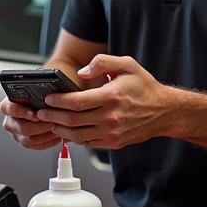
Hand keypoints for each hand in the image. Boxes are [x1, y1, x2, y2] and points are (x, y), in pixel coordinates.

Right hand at [0, 95, 63, 151]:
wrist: (45, 103)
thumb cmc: (41, 94)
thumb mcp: (38, 88)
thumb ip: (39, 89)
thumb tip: (48, 91)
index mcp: (8, 104)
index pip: (8, 108)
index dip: (20, 112)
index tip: (34, 114)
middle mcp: (10, 120)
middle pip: (21, 128)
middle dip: (39, 127)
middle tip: (51, 122)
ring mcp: (17, 132)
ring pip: (28, 140)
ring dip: (45, 135)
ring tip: (56, 128)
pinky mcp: (25, 141)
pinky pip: (36, 146)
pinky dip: (48, 142)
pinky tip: (56, 135)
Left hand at [1, 56, 174, 150]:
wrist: (165, 111)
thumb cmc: (145, 87)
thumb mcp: (126, 65)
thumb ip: (101, 63)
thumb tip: (81, 73)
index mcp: (111, 96)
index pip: (75, 102)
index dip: (57, 101)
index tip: (47, 99)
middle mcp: (110, 117)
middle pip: (72, 120)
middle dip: (52, 117)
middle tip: (40, 113)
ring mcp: (111, 133)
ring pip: (77, 135)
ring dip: (59, 130)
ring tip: (50, 123)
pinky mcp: (113, 143)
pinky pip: (87, 143)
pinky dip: (73, 138)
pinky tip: (66, 131)